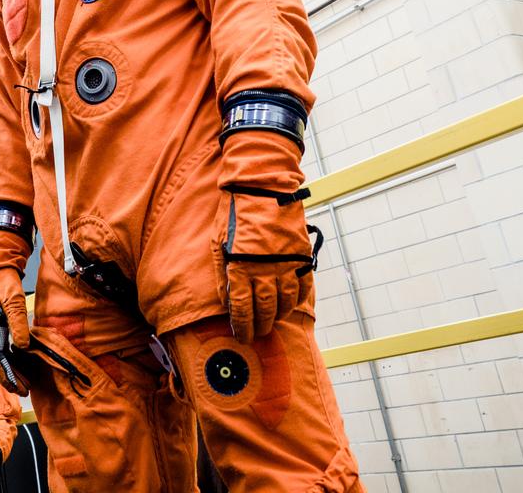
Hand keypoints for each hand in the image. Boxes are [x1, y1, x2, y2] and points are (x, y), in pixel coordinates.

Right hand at [0, 266, 30, 394]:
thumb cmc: (3, 282)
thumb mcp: (14, 300)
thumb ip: (18, 322)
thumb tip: (22, 346)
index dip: (7, 373)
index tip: (18, 386)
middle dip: (9, 377)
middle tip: (23, 390)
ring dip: (10, 369)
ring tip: (24, 382)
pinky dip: (7, 359)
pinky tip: (17, 365)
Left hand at [214, 190, 316, 342]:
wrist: (262, 187)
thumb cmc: (234, 213)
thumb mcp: (218, 241)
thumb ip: (222, 273)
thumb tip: (226, 301)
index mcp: (240, 267)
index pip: (242, 309)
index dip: (242, 326)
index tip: (242, 336)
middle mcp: (265, 269)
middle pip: (265, 309)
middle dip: (261, 325)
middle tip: (258, 333)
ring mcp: (286, 263)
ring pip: (286, 301)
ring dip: (279, 315)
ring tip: (273, 320)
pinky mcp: (301, 255)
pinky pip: (303, 285)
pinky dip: (298, 298)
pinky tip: (291, 303)